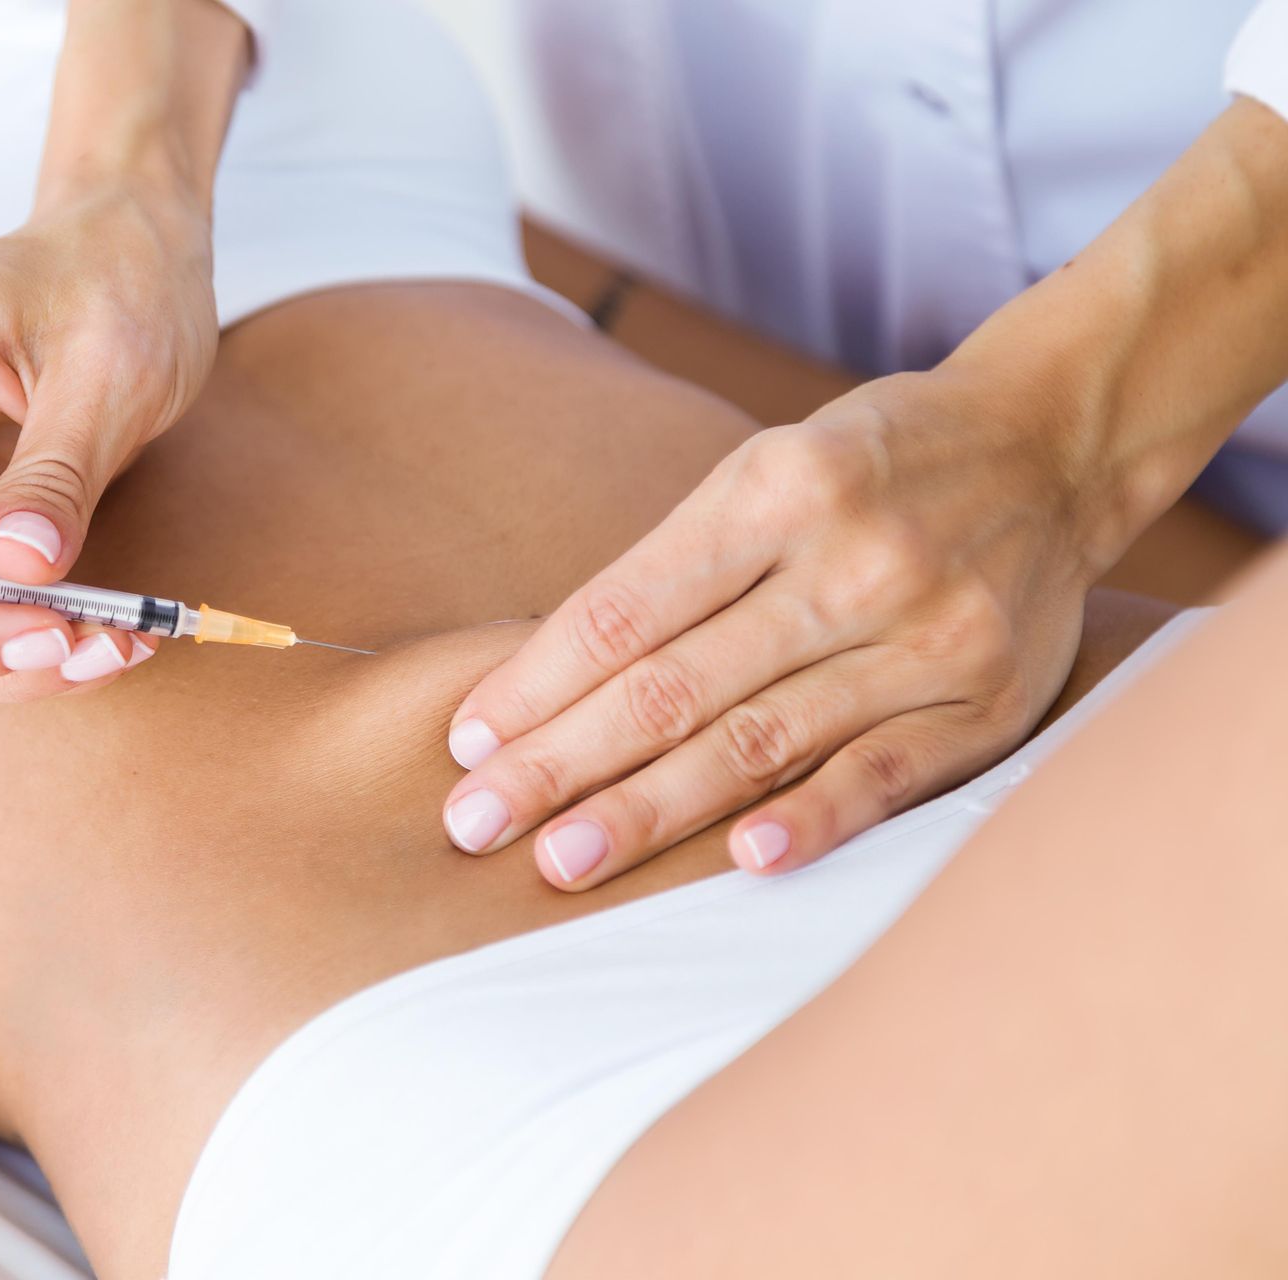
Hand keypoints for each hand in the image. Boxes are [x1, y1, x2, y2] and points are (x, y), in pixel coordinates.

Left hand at [441, 367, 1100, 886]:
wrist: (1048, 446)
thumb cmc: (869, 466)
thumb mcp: (766, 468)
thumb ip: (675, 566)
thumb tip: (546, 684)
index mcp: (775, 487)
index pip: (627, 608)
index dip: (538, 681)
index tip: (467, 741)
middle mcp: (850, 560)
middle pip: (675, 684)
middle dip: (562, 762)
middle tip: (475, 823)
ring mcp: (926, 634)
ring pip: (761, 740)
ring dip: (650, 810)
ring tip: (563, 860)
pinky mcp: (986, 702)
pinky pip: (885, 773)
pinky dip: (813, 820)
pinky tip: (742, 862)